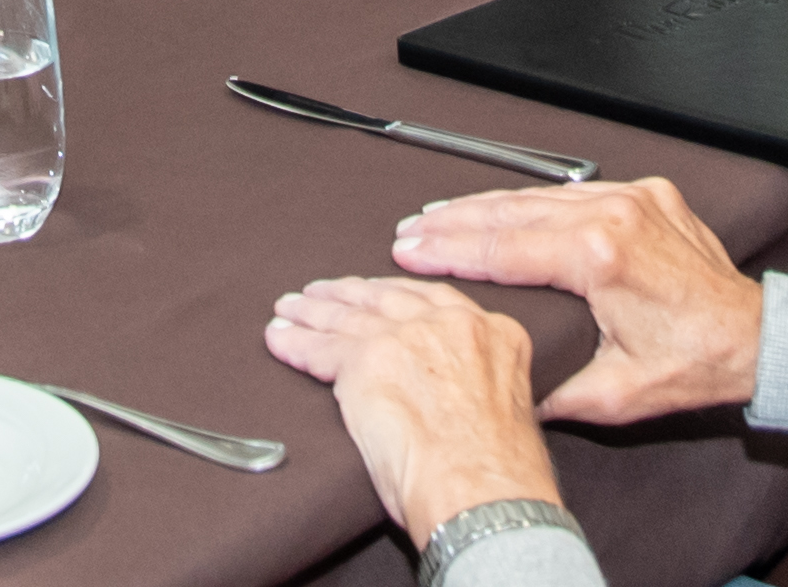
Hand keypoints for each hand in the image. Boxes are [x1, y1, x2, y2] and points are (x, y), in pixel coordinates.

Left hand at [262, 277, 562, 544]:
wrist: (483, 496)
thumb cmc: (499, 478)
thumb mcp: (507, 408)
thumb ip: (478, 384)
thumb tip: (455, 397)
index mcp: (494, 333)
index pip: (433, 299)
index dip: (395, 293)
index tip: (375, 290)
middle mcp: (451, 324)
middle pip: (386, 298)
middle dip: (348, 295)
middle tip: (321, 292)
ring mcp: (406, 337)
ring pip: (349, 318)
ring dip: (314, 314)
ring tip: (290, 309)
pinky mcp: (365, 361)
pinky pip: (321, 350)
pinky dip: (296, 345)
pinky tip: (280, 338)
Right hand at [386, 181, 764, 421]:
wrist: (757, 337)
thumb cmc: (697, 363)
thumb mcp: (614, 395)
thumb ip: (552, 392)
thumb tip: (505, 392)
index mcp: (602, 257)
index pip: (505, 248)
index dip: (451, 250)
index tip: (411, 250)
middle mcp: (615, 215)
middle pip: (512, 211)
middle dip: (454, 221)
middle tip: (410, 230)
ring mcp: (633, 198)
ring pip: (540, 195)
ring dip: (487, 205)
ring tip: (441, 215)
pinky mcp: (647, 194)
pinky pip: (575, 191)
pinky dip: (533, 200)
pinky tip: (502, 205)